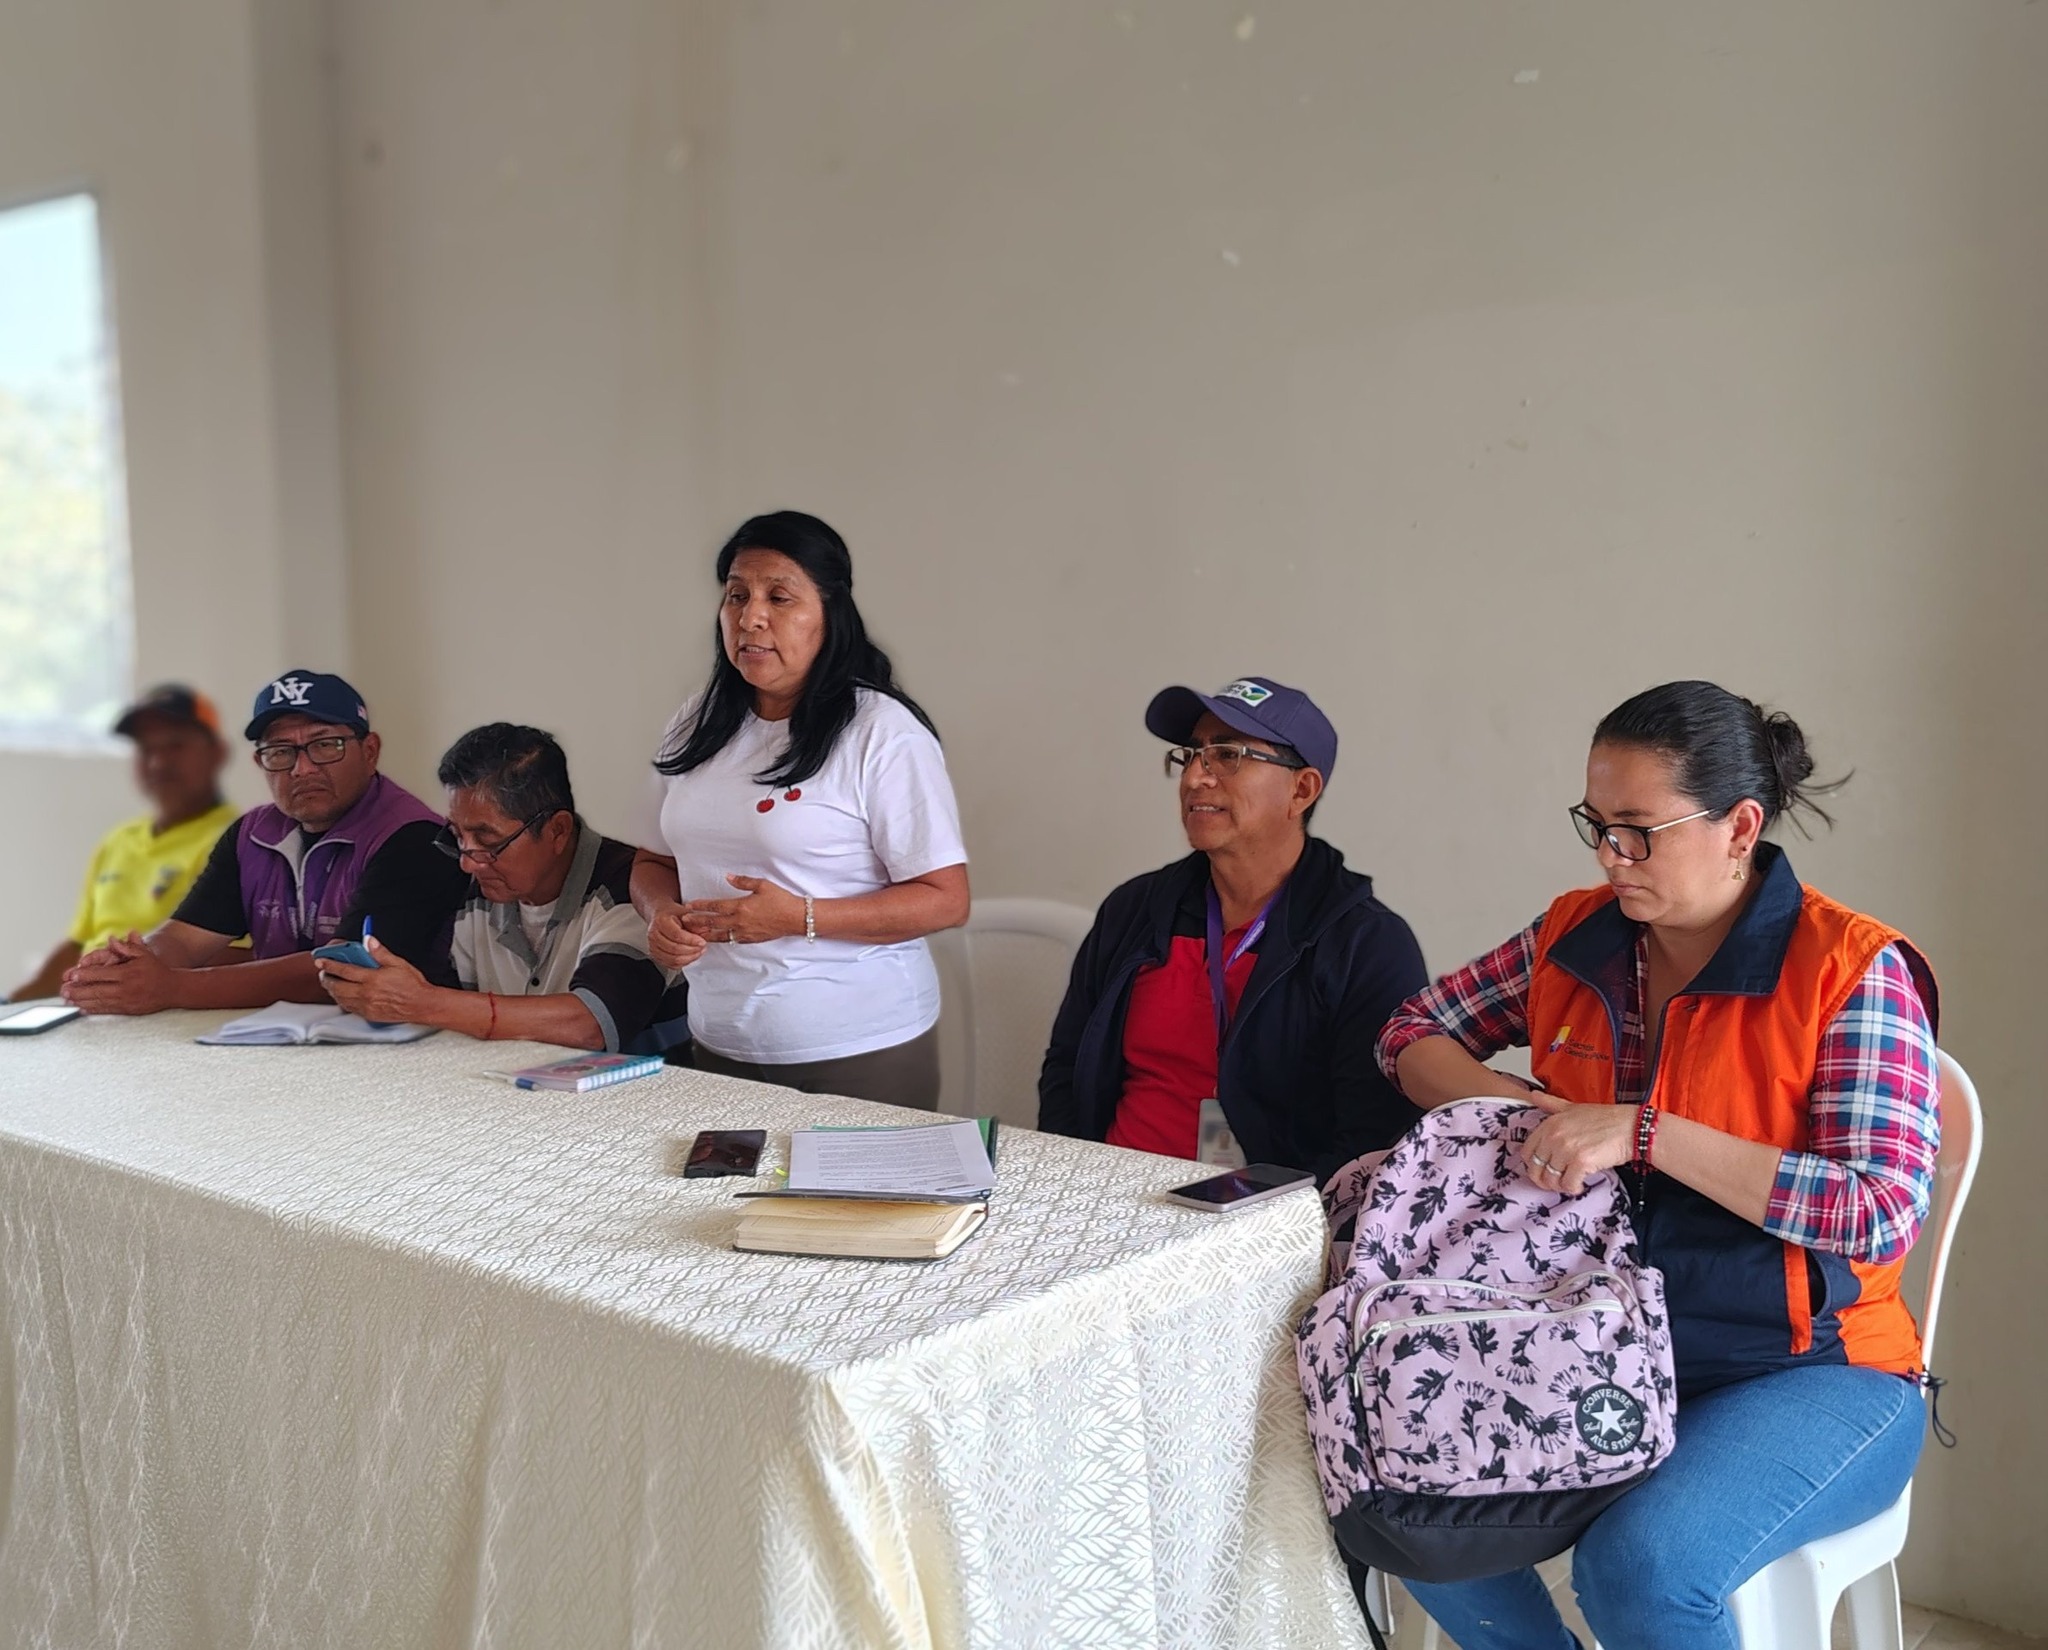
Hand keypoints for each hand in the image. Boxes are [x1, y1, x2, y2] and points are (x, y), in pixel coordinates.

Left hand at [61, 931, 181, 1015]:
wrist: (173, 990)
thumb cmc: (156, 970)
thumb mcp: (144, 954)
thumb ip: (127, 948)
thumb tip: (111, 939)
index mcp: (127, 973)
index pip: (101, 974)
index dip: (85, 975)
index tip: (72, 976)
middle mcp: (125, 988)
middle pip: (96, 990)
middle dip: (78, 991)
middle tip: (63, 990)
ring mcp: (125, 1000)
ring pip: (99, 1001)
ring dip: (81, 1001)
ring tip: (67, 1000)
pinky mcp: (127, 1010)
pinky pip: (106, 1010)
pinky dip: (92, 1010)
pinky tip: (82, 1008)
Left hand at [318, 936, 432, 1021]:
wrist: (421, 1005)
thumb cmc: (413, 985)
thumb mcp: (398, 963)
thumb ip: (380, 952)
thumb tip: (369, 940)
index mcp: (372, 979)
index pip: (344, 970)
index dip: (330, 964)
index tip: (321, 961)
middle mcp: (366, 993)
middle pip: (337, 986)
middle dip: (327, 979)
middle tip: (322, 973)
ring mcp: (366, 1006)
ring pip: (340, 999)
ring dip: (332, 991)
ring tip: (329, 984)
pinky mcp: (369, 1015)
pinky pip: (349, 1008)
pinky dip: (341, 1002)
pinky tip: (341, 997)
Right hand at [646, 901, 711, 969]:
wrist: (660, 916)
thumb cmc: (672, 914)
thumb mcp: (685, 912)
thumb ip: (695, 922)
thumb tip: (706, 931)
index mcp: (661, 921)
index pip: (676, 935)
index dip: (691, 940)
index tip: (702, 941)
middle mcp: (654, 935)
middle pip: (675, 949)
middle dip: (692, 950)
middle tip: (702, 947)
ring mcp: (653, 946)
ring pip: (673, 959)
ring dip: (689, 957)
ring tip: (698, 951)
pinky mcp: (656, 956)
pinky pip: (671, 965)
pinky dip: (684, 963)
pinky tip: (691, 956)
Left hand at [679, 875, 802, 945]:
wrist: (795, 918)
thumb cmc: (781, 900)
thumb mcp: (763, 885)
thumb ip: (743, 881)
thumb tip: (729, 877)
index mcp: (741, 906)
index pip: (715, 906)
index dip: (701, 906)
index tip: (689, 906)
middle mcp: (740, 921)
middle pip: (713, 922)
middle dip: (697, 921)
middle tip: (684, 921)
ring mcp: (745, 933)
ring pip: (720, 935)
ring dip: (705, 934)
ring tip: (693, 934)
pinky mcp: (751, 940)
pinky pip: (731, 940)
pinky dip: (720, 940)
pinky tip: (715, 939)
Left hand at [1521, 1093, 1638, 1195]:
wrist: (1631, 1127)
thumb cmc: (1605, 1118)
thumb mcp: (1573, 1107)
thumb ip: (1551, 1103)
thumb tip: (1533, 1095)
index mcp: (1550, 1124)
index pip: (1527, 1151)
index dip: (1533, 1164)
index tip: (1543, 1169)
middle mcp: (1554, 1136)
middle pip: (1536, 1168)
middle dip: (1544, 1179)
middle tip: (1555, 1182)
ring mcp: (1567, 1149)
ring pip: (1551, 1179)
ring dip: (1560, 1186)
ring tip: (1570, 1182)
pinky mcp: (1581, 1162)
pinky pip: (1568, 1184)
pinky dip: (1573, 1188)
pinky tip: (1580, 1184)